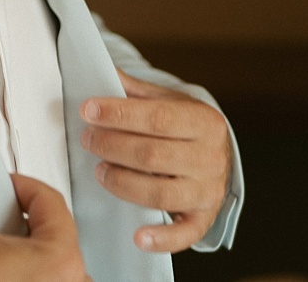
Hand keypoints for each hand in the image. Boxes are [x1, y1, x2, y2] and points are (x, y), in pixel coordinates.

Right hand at [0, 132, 88, 281]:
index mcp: (61, 257)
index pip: (48, 200)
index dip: (19, 188)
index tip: (1, 190)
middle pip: (54, 231)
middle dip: (23, 222)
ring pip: (53, 263)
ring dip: (29, 255)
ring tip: (0, 256)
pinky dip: (30, 277)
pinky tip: (3, 279)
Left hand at [79, 73, 231, 254]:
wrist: (219, 155)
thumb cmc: (186, 126)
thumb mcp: (169, 100)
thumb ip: (136, 90)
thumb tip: (100, 70)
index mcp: (204, 121)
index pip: (157, 117)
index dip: (119, 114)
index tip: (88, 110)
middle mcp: (210, 158)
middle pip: (154, 155)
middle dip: (113, 146)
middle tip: (87, 139)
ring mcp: (208, 192)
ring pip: (161, 193)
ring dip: (123, 183)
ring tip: (99, 171)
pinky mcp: (204, 219)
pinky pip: (183, 234)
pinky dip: (160, 238)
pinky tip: (137, 236)